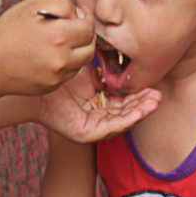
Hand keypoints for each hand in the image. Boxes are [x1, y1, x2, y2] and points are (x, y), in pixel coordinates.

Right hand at [0, 0, 94, 96]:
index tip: (78, 15)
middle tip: (72, 28)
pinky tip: (49, 55)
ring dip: (77, 50)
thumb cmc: (8, 32)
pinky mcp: (52, 86)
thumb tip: (80, 13)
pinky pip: (68, 73)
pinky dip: (65, 63)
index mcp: (60, 35)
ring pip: (82, 61)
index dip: (86, 18)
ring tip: (61, 41)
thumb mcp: (32, 5)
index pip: (89, 27)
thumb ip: (62, 3)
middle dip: (84, 35)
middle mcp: (62, 59)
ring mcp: (58, 75)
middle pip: (90, 46)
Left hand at [37, 66, 160, 142]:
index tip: (153, 86)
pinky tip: (140, 111)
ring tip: (155, 102)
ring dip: (140, 111)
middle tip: (158, 95)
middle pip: (126, 112)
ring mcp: (92, 127)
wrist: (37, 87)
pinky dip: (127, 119)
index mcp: (98, 104)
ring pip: (122, 120)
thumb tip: (125, 63)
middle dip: (144, 104)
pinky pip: (111, 127)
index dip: (139, 95)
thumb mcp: (89, 72)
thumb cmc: (59, 79)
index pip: (124, 101)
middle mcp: (97, 117)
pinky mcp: (86, 134)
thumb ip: (107, 71)